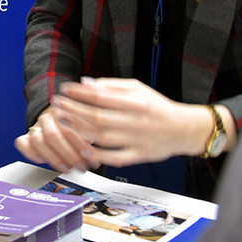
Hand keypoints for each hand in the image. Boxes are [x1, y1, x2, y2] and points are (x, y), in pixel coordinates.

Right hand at [14, 106, 92, 174]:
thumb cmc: (77, 128)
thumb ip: (89, 130)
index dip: (80, 145)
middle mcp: (46, 118)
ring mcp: (35, 127)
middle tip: (80, 166)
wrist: (60, 123)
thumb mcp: (88, 126)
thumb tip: (89, 140)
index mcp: (62, 111)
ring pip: (37, 140)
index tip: (91, 157)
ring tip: (67, 168)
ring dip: (53, 158)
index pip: (69, 127)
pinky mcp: (25, 137)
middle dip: (68, 154)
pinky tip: (45, 161)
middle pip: (52, 135)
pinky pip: (22, 143)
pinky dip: (32, 154)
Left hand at [18, 77, 214, 172]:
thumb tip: (85, 83)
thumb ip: (111, 86)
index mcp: (136, 102)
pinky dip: (96, 154)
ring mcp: (138, 141)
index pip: (101, 97)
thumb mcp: (138, 88)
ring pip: (102, 137)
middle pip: (97, 117)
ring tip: (62, 121)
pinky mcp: (139, 156)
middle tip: (57, 105)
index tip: (65, 90)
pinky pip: (114, 158)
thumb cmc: (157, 106)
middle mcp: (136, 122)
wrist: (184, 129)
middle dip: (73, 110)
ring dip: (78, 130)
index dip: (79, 93)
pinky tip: (81, 147)